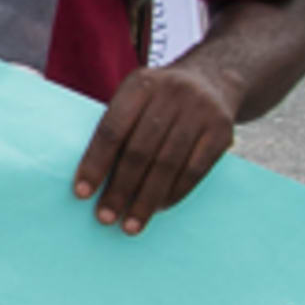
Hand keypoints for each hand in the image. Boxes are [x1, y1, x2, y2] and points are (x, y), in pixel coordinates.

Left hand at [72, 60, 239, 233]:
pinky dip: (174, 193)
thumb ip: (118, 129)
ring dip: (146, 199)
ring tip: (131, 224)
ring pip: (167, 164)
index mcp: (140, 84)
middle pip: (140, 150)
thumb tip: (93, 181)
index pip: (112, 129)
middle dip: (120, 189)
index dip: (95, 163)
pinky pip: (194, 170)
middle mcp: (172, 93)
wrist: (214, 80)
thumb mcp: (136, 98)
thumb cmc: (159, 100)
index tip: (82, 193)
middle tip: (105, 217)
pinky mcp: (222, 130)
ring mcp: (200, 110)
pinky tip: (159, 208)